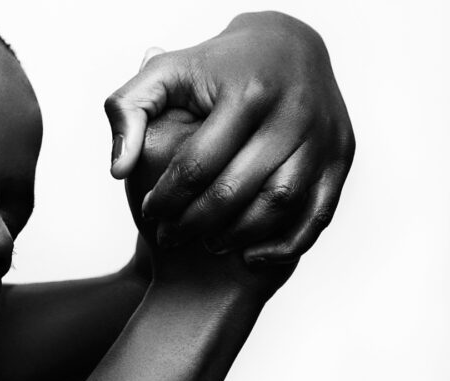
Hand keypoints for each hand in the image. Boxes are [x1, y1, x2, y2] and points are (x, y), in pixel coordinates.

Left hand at [105, 12, 354, 264]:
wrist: (289, 45)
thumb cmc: (214, 69)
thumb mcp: (164, 76)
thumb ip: (128, 113)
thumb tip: (119, 169)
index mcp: (246, 93)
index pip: (196, 164)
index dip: (166, 197)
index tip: (149, 212)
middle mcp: (292, 112)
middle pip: (237, 189)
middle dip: (195, 223)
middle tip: (171, 235)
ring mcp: (324, 135)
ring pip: (279, 205)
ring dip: (238, 235)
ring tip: (207, 242)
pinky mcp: (342, 155)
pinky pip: (318, 214)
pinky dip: (285, 242)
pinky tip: (250, 254)